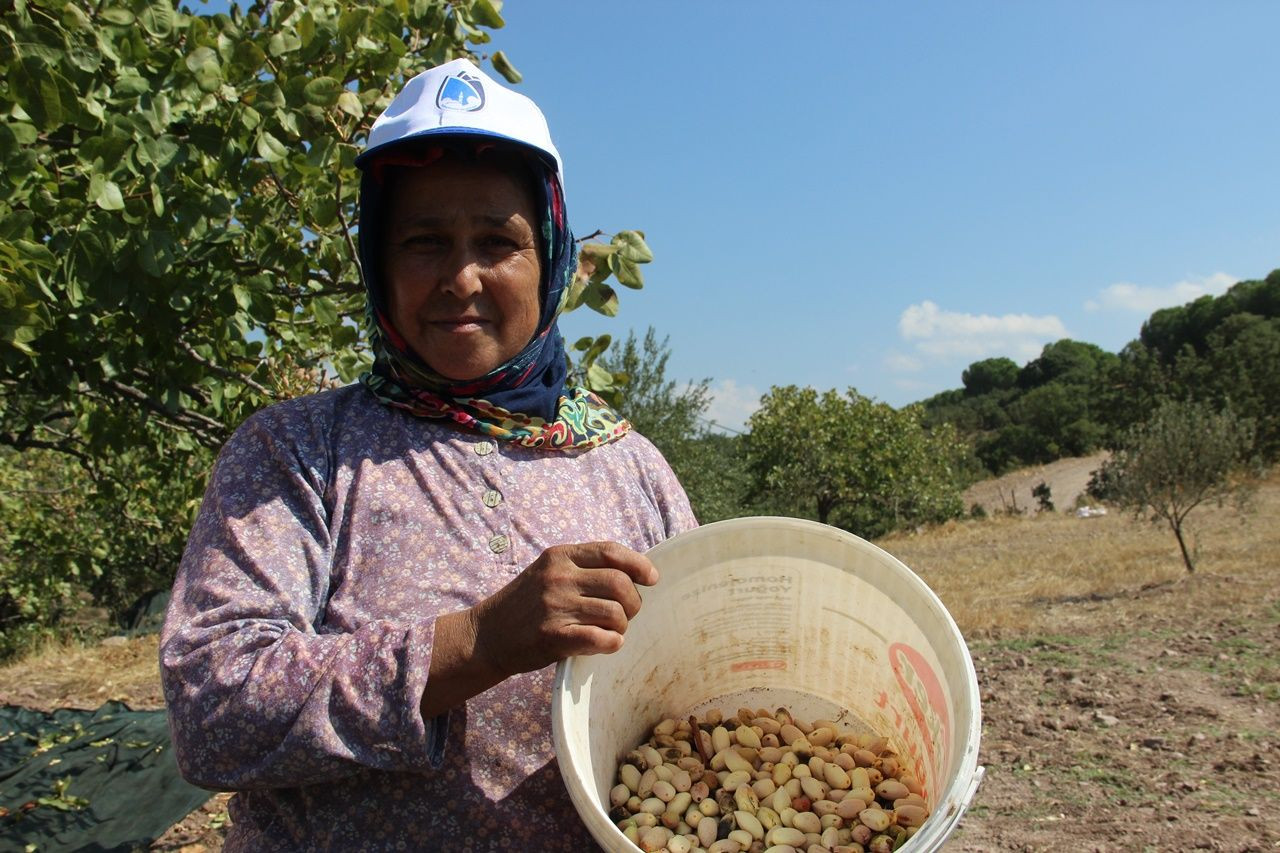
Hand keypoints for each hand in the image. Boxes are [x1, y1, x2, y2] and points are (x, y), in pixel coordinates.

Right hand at [470, 541, 658, 677]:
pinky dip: (612, 643)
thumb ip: (582, 568)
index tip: (651, 578)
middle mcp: (558, 577)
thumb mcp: (548, 572)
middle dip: (634, 602)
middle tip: (627, 614)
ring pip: (614, 612)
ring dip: (622, 626)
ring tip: (613, 632)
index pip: (611, 551)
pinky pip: (599, 638)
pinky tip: (609, 644)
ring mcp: (554, 606)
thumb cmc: (524, 605)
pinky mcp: (552, 637)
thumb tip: (633, 573)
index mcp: (560, 556)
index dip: (639, 564)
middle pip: (619, 583)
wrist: (485, 636)